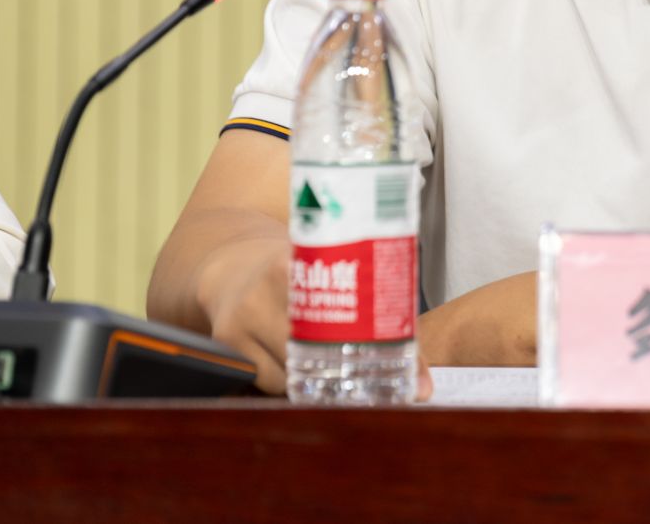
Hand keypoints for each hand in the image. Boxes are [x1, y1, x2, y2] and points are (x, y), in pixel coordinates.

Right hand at [193, 235, 433, 400]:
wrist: (234, 266)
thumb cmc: (299, 275)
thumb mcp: (335, 278)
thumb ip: (383, 326)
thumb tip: (423, 389)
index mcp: (300, 261)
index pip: (339, 307)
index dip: (366, 342)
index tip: (387, 365)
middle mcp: (267, 288)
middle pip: (317, 349)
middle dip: (347, 372)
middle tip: (370, 382)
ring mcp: (243, 317)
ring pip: (293, 373)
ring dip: (318, 381)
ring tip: (334, 371)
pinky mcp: (226, 342)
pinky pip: (268, 381)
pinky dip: (289, 383)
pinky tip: (297, 368)